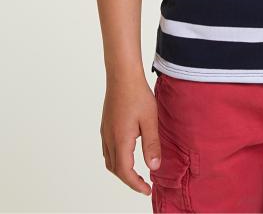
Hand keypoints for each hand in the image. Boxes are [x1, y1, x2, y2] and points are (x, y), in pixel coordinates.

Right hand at [100, 75, 161, 194]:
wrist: (122, 76)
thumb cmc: (138, 95)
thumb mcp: (150, 120)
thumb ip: (152, 145)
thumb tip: (154, 167)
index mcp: (121, 140)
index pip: (125, 172)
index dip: (136, 184)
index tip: (147, 190)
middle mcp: (109, 139)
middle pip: (116, 169)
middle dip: (129, 180)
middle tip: (143, 184)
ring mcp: (105, 132)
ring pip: (109, 161)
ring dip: (121, 171)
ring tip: (136, 173)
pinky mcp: (105, 126)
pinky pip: (108, 150)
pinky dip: (116, 159)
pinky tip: (127, 154)